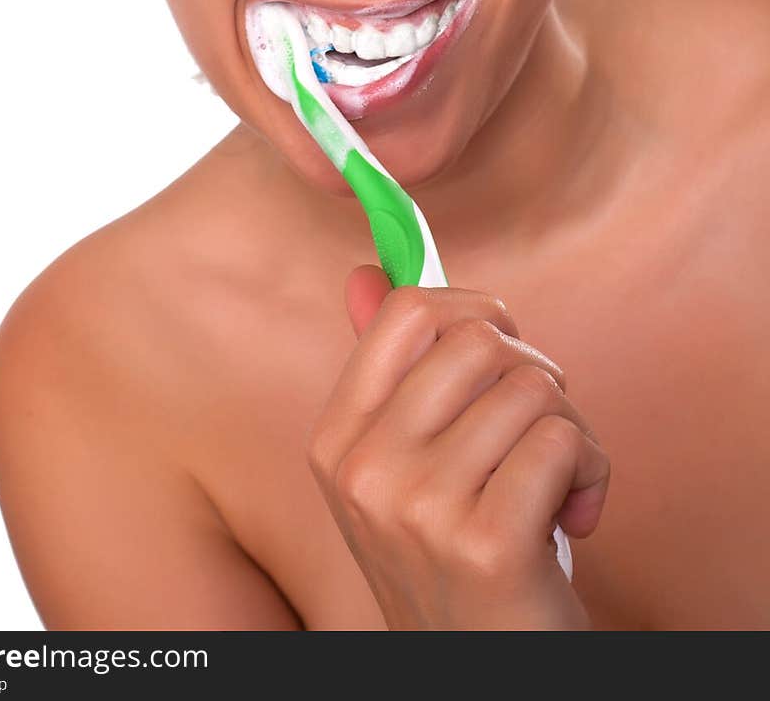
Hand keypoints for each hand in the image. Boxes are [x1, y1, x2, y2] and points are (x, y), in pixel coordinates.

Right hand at [307, 266, 609, 629]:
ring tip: (558, 482)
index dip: (476, 310)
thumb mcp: (405, 464)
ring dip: (573, 430)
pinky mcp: (484, 543)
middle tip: (540, 427)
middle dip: (536, 373)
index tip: (504, 347)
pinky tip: (576, 513)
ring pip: (533, 389)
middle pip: (481, 341)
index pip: (408, 312)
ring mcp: (419, 508)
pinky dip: (593, 471)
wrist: (481, 672)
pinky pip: (563, 442)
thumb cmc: (457, 553)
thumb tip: (363, 271)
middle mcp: (365, 469)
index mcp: (339, 439)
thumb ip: (390, 372)